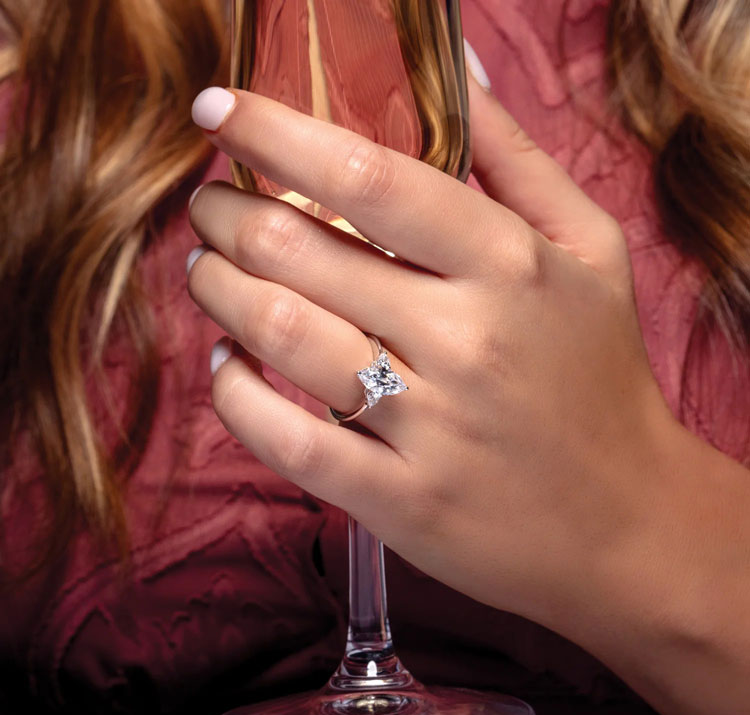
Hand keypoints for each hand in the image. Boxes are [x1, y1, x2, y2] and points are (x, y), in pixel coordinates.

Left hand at [187, 79, 676, 631]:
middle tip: (210, 207)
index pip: (369, 175)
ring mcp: (428, 426)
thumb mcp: (589, 251)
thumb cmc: (601, 379)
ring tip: (208, 270)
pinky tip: (227, 365)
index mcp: (509, 266)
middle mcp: (464, 340)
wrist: (628, 522)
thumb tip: (457, 65)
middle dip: (226, 215)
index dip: (277, 133)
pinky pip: (283, 438)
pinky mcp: (398, 500)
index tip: (218, 113)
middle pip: (299, 251)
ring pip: (278, 333)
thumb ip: (517, 158)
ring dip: (218, 290)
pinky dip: (233, 393)